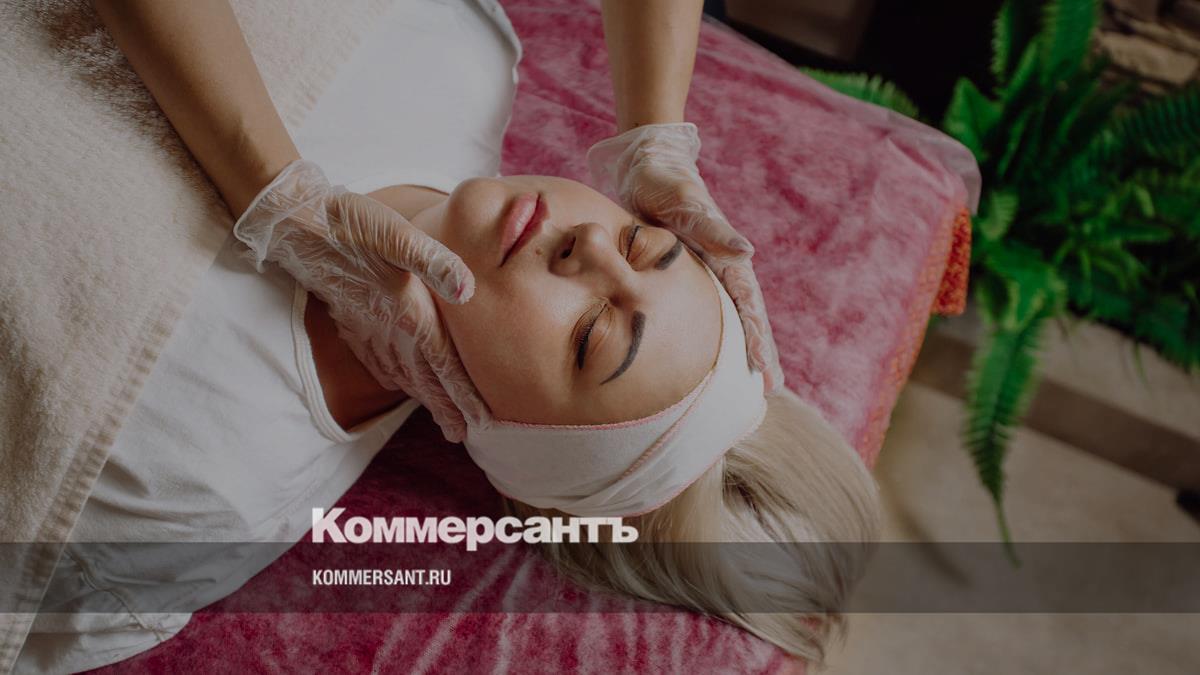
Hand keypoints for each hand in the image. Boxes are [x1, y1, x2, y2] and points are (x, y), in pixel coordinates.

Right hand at [232, 159, 483, 441]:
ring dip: (420, 398)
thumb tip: (466, 290)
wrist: (298, 224)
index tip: (480, 421)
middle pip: (422, 379)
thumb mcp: (397, 233)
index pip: (442, 363)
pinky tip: (395, 384)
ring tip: (438, 418)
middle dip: (444, 408)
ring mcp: (366, 328)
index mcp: (407, 313)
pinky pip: (375, 359)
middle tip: (463, 435)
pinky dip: (390, 377)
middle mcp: (387, 329)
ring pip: (399, 373)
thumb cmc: (352, 224)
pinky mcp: (350, 321)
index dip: (461, 394)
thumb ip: (434, 261)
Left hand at [587, 123, 784, 392]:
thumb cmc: (663, 181)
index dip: (757, 339)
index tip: (765, 371)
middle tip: (768, 390)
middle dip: (757, 352)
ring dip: (738, 347)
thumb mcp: (683, 202)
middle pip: (745, 317)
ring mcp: (704, 271)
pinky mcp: (683, 272)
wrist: (646, 163)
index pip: (748, 306)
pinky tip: (706, 355)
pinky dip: (709, 333)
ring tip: (749, 381)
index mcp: (726, 256)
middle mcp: (721, 266)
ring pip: (726, 316)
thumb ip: (712, 228)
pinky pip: (700, 309)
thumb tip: (747, 253)